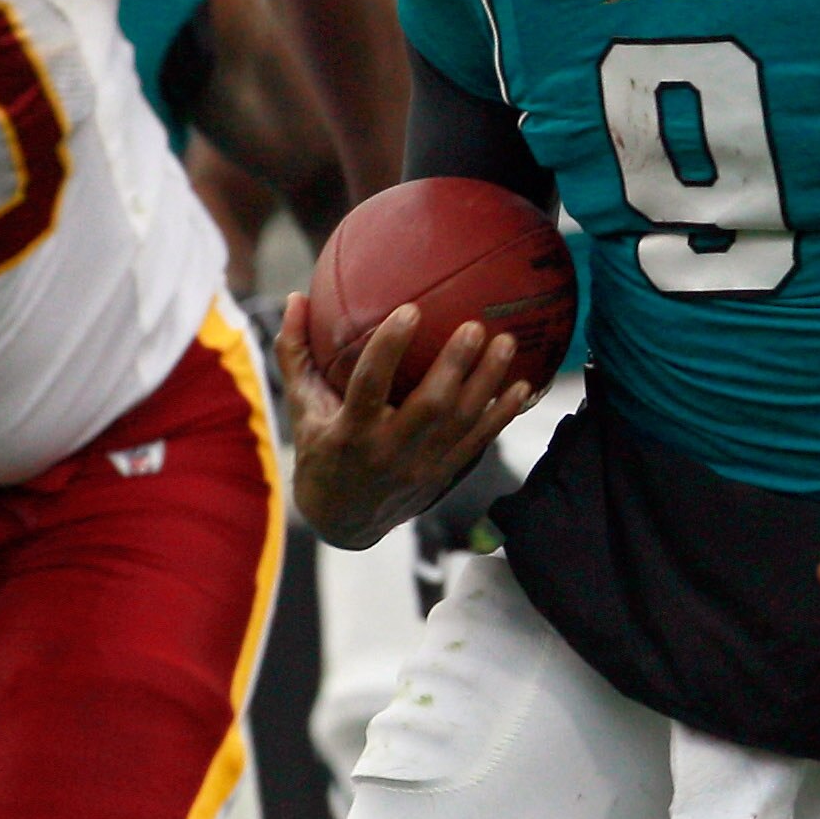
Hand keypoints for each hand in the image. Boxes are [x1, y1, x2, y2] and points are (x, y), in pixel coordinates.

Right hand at [278, 288, 530, 549]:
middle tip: (475, 326)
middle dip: (455, 365)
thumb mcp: (300, 407)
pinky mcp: (443, 474)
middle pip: (431, 405)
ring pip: (462, 422)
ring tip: (506, 343)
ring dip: (487, 382)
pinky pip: (479, 441)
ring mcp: (421, 466)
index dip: (389, 348)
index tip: (409, 310)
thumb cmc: (319, 451)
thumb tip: (295, 298)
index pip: (370, 385)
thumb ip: (295, 354)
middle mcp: (389, 451)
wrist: (343, 520)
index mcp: (350, 431)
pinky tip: (524, 386)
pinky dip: (503, 413)